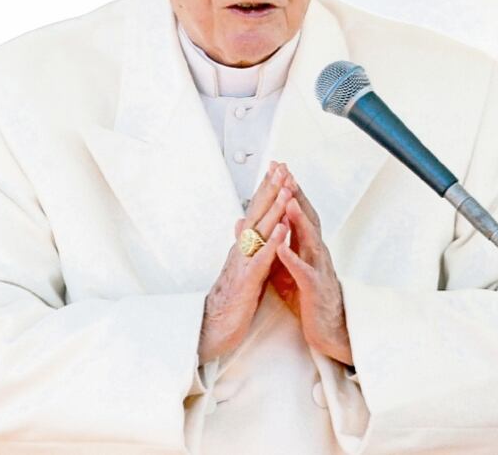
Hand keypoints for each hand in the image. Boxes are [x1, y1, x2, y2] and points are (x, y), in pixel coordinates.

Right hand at [198, 162, 292, 361]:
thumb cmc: (228, 299)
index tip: (277, 170)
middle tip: (282, 168)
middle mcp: (241, 250)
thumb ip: (243, 245)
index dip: (266, 191)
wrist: (211, 328)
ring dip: (274, 210)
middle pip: (257, 214)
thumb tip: (242, 223)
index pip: (256, 213)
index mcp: (243, 247)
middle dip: (271, 190)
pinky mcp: (246, 282)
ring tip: (286, 190)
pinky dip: (274, 243)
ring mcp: (243, 264)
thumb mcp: (238, 267)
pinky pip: (262, 259)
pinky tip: (284, 230)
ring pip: (260, 232)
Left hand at [269, 168, 353, 365]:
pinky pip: (303, 271)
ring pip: (309, 239)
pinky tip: (282, 248)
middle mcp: (315, 251)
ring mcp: (317, 268)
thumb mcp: (285, 265)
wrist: (327, 328)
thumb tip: (254, 221)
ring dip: (298, 220)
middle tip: (286, 173)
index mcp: (307, 245)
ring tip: (287, 201)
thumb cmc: (306, 295)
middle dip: (296, 194)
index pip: (297, 211)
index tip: (277, 168)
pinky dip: (293, 258)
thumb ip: (273, 242)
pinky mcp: (314, 288)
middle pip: (306, 217)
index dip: (288, 189)